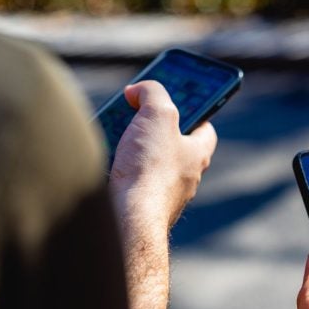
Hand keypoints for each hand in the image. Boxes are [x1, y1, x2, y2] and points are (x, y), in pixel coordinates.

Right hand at [108, 80, 217, 228]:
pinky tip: (104, 161)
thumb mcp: (158, 113)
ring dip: (131, 146)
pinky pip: (130, 181)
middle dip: (152, 127)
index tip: (176, 99)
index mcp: (198, 155)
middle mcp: (185, 177)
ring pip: (149, 163)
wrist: (129, 218)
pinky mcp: (141, 207)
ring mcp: (163, 195)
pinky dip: (118, 168)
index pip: (205, 128)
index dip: (193, 110)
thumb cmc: (150, 168)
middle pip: (172, 143)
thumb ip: (153, 92)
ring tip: (113, 133)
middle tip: (135, 113)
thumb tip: (138, 90)